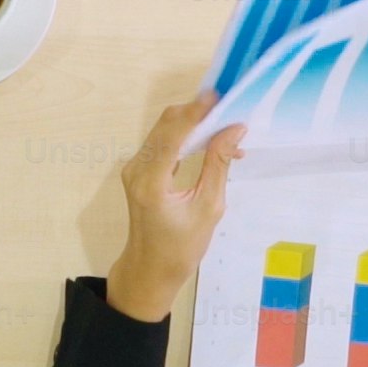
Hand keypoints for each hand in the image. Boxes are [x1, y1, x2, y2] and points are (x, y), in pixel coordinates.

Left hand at [106, 97, 245, 323]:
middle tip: (229, 108)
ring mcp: (134, 168)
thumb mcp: (209, 208)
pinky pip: (162, 144)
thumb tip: (234, 130)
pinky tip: (210, 141)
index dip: (196, 111)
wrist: (150, 269)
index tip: (219, 97)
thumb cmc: (181, 248)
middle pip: (165, 126)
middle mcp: (136, 169)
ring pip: (163, 131)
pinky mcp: (138, 170)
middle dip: (197, 113)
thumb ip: (219, 165)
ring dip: (193, 124)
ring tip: (225, 124)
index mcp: (151, 182)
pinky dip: (185, 137)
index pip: (173, 134)